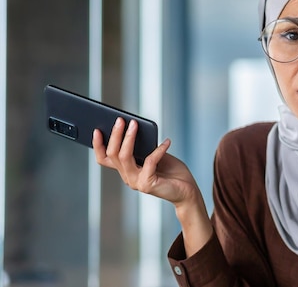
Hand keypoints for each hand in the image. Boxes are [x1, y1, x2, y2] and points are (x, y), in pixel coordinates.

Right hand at [93, 117, 212, 255]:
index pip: (105, 159)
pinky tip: (167, 142)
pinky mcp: (148, 184)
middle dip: (115, 135)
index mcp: (127, 170)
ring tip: (135, 124)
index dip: (98, 145)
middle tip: (121, 120)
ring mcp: (136, 182)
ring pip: (124, 157)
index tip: (97, 130)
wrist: (187, 190)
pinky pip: (150, 161)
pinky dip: (158, 149)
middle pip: (113, 154)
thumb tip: (134, 128)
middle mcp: (128, 177)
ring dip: (128, 138)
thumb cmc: (172, 171)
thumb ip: (144, 148)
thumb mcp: (155, 155)